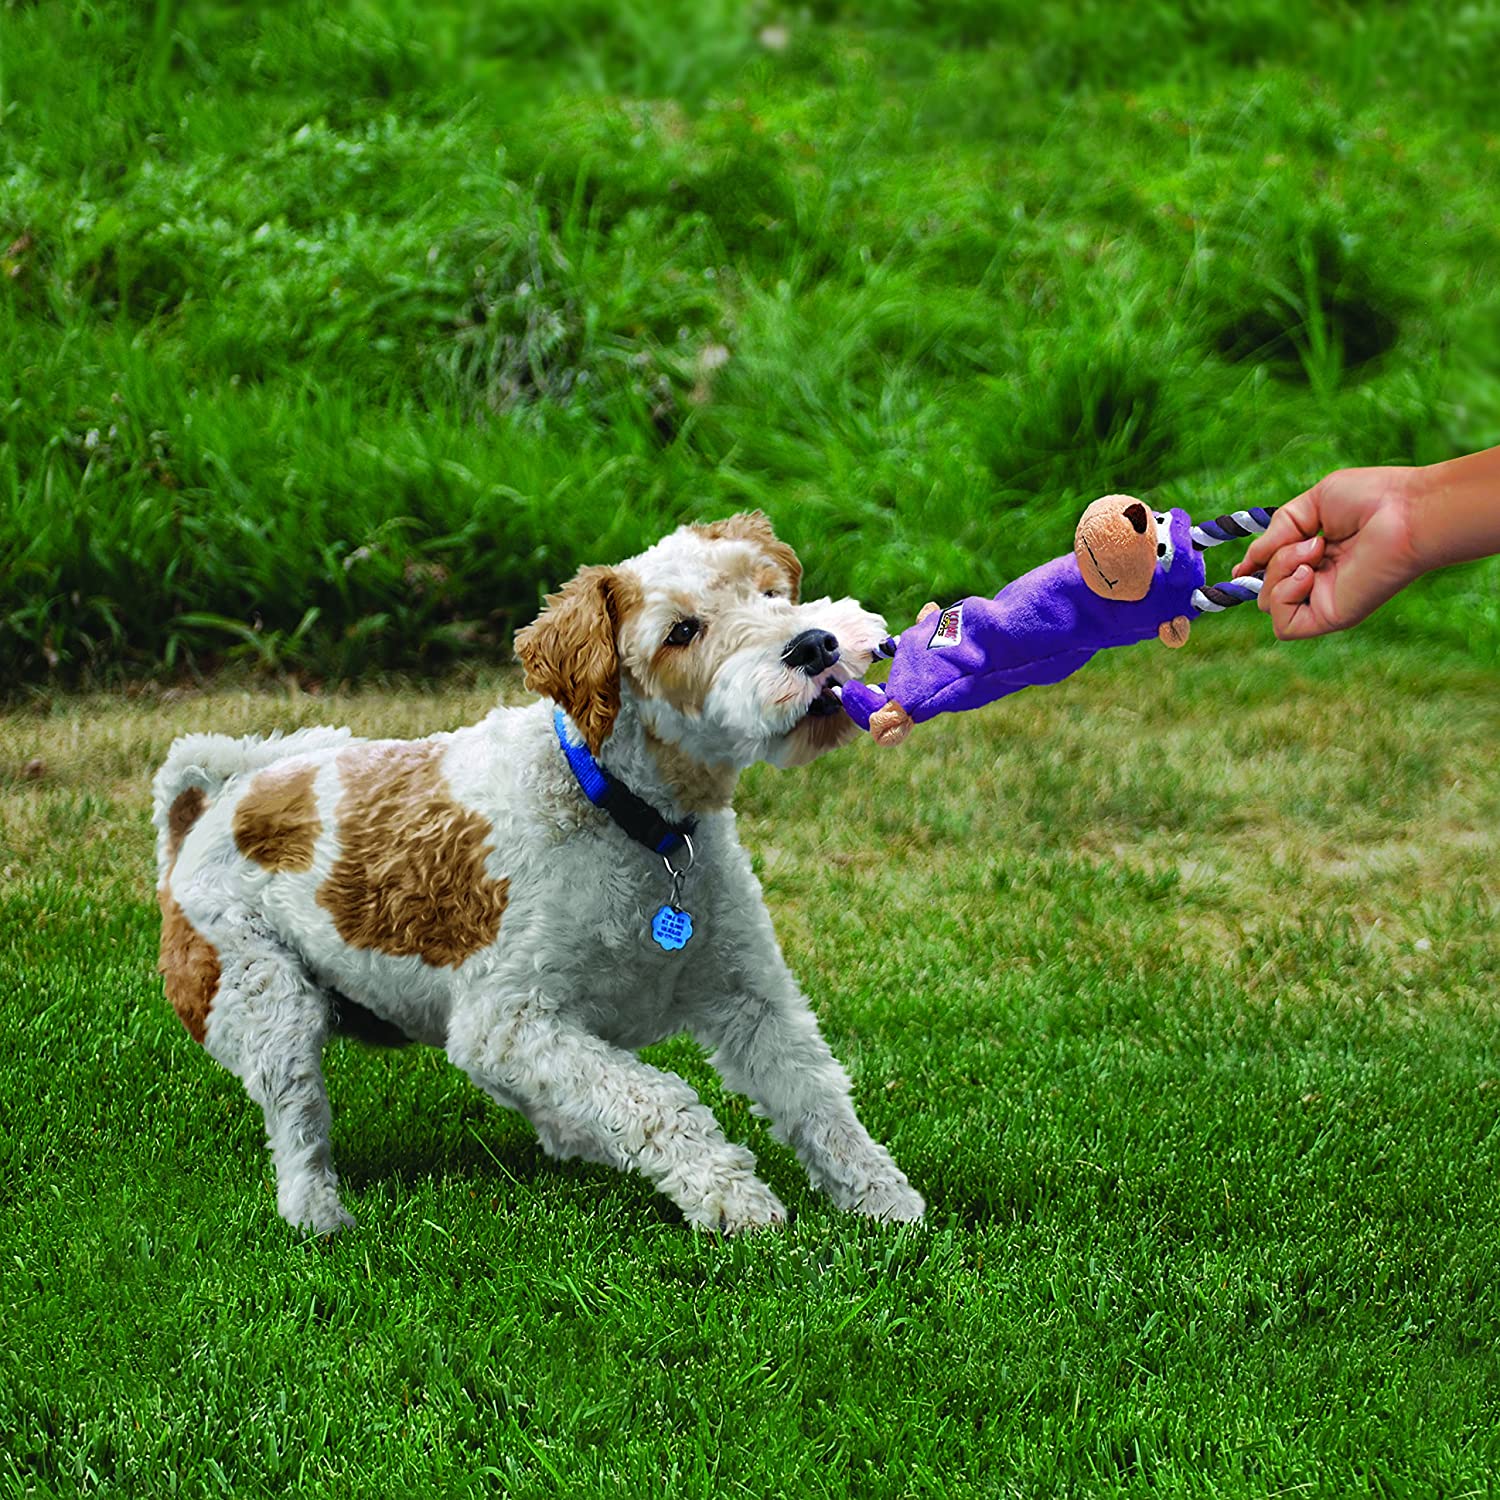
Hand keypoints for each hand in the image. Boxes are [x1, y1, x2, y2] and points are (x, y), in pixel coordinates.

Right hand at [1233, 467, 1423, 638]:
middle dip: (1274, 561)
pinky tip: (1309, 574)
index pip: (1274, 576)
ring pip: (1270, 603)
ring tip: (1316, 550)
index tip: (1244, 566)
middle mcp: (1321, 583)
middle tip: (1313, 541)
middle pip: (1266, 587)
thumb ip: (1276, 533)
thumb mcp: (1309, 505)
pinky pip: (1285, 625)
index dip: (1255, 571)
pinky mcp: (1331, 617)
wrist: (1408, 511)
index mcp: (1319, 558)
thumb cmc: (1372, 499)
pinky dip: (1284, 597)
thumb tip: (1245, 564)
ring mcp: (1325, 601)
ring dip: (1281, 571)